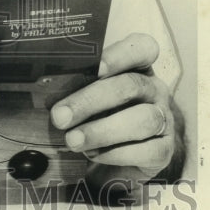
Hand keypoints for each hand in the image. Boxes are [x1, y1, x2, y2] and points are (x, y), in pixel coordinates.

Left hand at [50, 33, 176, 182]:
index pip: (141, 48)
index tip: (97, 67)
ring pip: (142, 120)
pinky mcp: (165, 150)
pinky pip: (147, 150)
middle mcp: (154, 89)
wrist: (113, 161)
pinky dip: (116, 153)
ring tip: (73, 140)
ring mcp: (164, 119)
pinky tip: (93, 154)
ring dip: (102, 130)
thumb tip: (45, 88)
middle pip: (130, 86)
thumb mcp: (83, 96)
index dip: (120, 55)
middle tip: (60, 116)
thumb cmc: (94, 117)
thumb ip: (73, 87)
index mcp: (135, 67)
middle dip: (90, 100)